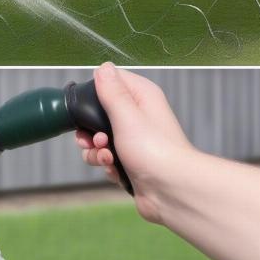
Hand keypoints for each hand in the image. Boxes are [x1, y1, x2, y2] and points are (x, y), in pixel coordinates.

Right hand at [76, 63, 193, 223]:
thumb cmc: (155, 151)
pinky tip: (115, 171)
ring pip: (99, 139)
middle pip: (99, 113)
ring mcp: (134, 139)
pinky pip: (106, 157)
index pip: (111, 81)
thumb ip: (111, 91)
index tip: (87, 108)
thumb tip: (103, 67)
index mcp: (141, 97)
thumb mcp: (126, 115)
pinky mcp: (129, 160)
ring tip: (107, 158)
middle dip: (90, 130)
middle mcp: (138, 115)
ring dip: (96, 150)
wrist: (172, 192)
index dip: (95, 94)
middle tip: (97, 139)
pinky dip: (106, 165)